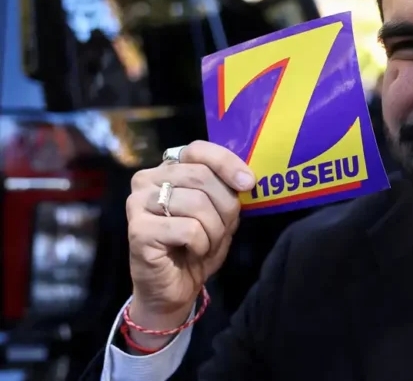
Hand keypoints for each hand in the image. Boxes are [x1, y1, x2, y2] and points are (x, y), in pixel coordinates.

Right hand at [124, 141, 254, 348]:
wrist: (175, 288)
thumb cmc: (197, 246)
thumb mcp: (220, 212)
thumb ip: (227, 189)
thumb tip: (246, 178)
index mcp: (167, 169)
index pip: (198, 150)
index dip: (227, 163)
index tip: (248, 183)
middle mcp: (146, 180)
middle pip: (202, 177)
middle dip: (225, 207)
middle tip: (222, 229)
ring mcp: (137, 203)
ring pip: (197, 204)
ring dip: (214, 230)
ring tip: (205, 243)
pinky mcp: (138, 230)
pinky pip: (188, 229)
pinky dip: (201, 244)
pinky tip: (191, 251)